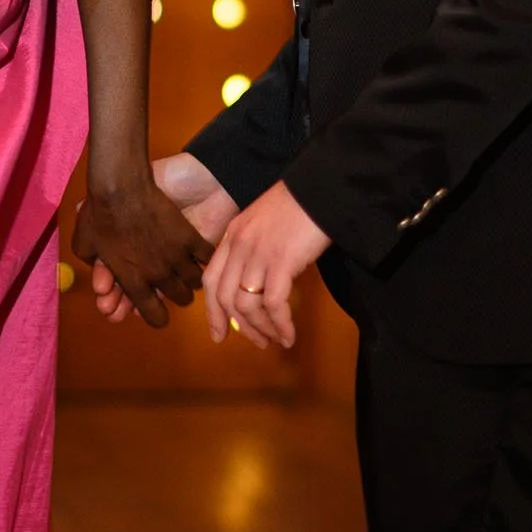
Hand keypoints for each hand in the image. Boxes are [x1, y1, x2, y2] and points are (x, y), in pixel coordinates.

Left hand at [72, 172, 214, 329]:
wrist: (121, 185)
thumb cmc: (98, 213)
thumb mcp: (84, 245)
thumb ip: (96, 264)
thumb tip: (101, 271)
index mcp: (132, 280)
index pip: (152, 314)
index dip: (157, 317)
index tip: (159, 313)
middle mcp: (157, 275)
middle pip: (180, 298)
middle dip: (177, 295)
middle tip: (173, 285)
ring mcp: (175, 257)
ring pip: (195, 281)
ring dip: (191, 278)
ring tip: (187, 269)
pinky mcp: (190, 238)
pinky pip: (207, 257)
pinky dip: (205, 258)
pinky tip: (201, 255)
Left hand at [202, 181, 329, 351]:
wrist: (320, 188)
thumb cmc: (299, 205)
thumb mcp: (264, 224)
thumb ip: (254, 249)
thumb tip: (258, 286)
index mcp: (232, 235)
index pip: (211, 281)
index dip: (212, 312)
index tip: (219, 334)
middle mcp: (239, 246)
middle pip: (225, 298)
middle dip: (240, 327)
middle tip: (257, 343)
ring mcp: (258, 253)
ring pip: (247, 305)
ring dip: (261, 329)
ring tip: (277, 340)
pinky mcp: (281, 261)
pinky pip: (273, 304)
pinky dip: (280, 325)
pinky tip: (289, 334)